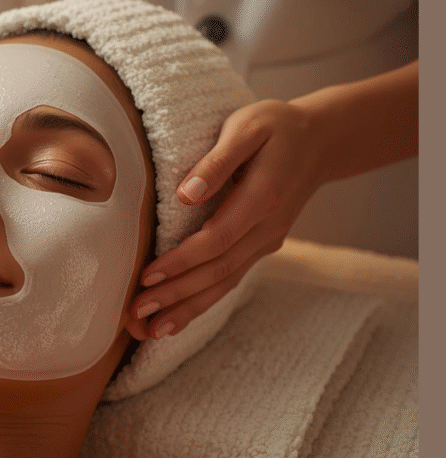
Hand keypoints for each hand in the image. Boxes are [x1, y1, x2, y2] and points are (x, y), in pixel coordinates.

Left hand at [126, 99, 329, 340]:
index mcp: (263, 198)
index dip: (181, 261)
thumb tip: (186, 195)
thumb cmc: (275, 127)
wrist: (319, 141)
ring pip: (225, 282)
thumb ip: (217, 162)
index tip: (147, 276)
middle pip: (218, 270)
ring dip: (188, 308)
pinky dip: (204, 301)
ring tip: (152, 330)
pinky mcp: (260, 246)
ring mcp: (266, 241)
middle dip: (176, 294)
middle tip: (136, 311)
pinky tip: (177, 319)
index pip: (216, 239)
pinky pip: (230, 279)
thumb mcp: (246, 128)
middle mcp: (267, 228)